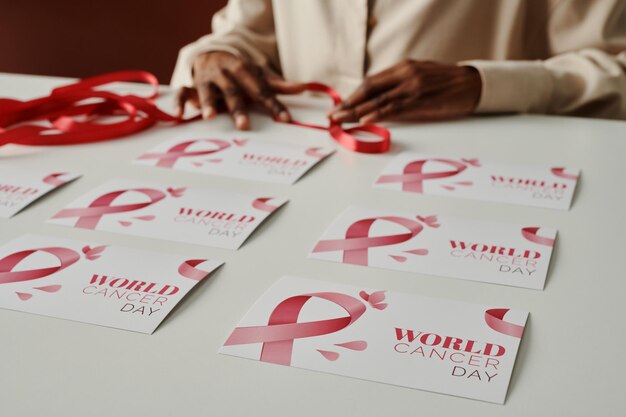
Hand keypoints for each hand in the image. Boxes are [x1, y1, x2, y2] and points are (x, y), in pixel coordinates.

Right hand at [176, 51, 296, 129]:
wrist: (212, 54)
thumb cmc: (239, 72)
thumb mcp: (258, 75)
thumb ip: (278, 86)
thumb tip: (302, 88)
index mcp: (244, 71)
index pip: (261, 90)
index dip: (273, 105)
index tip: (285, 119)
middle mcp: (225, 74)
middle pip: (233, 92)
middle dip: (238, 108)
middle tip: (244, 126)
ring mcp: (207, 80)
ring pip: (207, 91)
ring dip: (208, 103)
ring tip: (210, 117)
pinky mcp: (190, 86)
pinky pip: (181, 92)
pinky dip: (179, 102)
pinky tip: (180, 114)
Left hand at [330, 60, 481, 122]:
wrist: (474, 83)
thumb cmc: (447, 82)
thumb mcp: (420, 76)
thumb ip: (400, 84)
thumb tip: (380, 100)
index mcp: (403, 67)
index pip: (371, 82)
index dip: (353, 95)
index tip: (340, 106)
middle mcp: (405, 75)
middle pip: (369, 90)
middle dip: (348, 104)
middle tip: (332, 116)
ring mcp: (412, 87)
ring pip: (378, 100)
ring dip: (356, 112)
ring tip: (340, 121)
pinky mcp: (421, 100)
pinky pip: (395, 108)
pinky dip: (378, 115)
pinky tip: (365, 120)